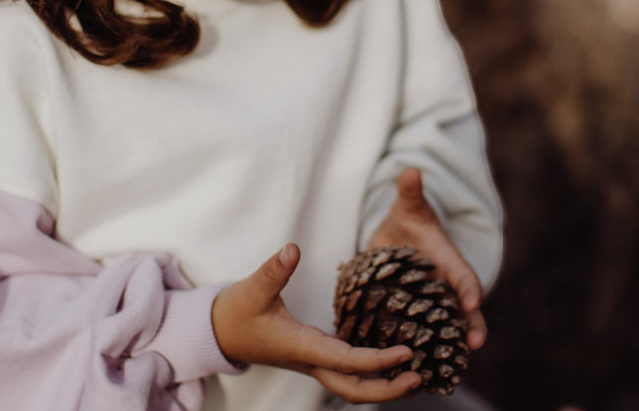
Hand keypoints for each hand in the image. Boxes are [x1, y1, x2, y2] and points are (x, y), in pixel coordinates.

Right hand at [211, 243, 420, 403]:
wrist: (219, 331)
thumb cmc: (236, 311)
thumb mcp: (253, 288)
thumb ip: (274, 270)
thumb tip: (292, 249)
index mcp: (301, 347)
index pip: (346, 362)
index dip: (378, 361)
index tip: (406, 353)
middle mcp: (310, 360)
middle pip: (353, 390)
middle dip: (387, 389)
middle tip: (419, 376)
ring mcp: (311, 360)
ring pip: (350, 384)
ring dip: (381, 384)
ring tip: (411, 372)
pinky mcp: (311, 354)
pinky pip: (345, 371)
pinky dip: (368, 370)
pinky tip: (384, 356)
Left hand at [367, 167, 486, 350]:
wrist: (396, 238)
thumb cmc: (407, 220)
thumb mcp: (407, 206)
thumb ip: (410, 191)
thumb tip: (410, 169)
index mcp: (446, 260)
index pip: (463, 274)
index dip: (468, 286)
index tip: (473, 300)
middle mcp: (444, 285)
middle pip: (462, 309)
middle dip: (470, 325)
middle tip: (474, 344)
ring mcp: (430, 302)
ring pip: (443, 327)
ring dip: (445, 343)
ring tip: (442, 363)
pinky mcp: (413, 312)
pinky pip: (419, 332)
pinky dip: (417, 346)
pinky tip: (408, 364)